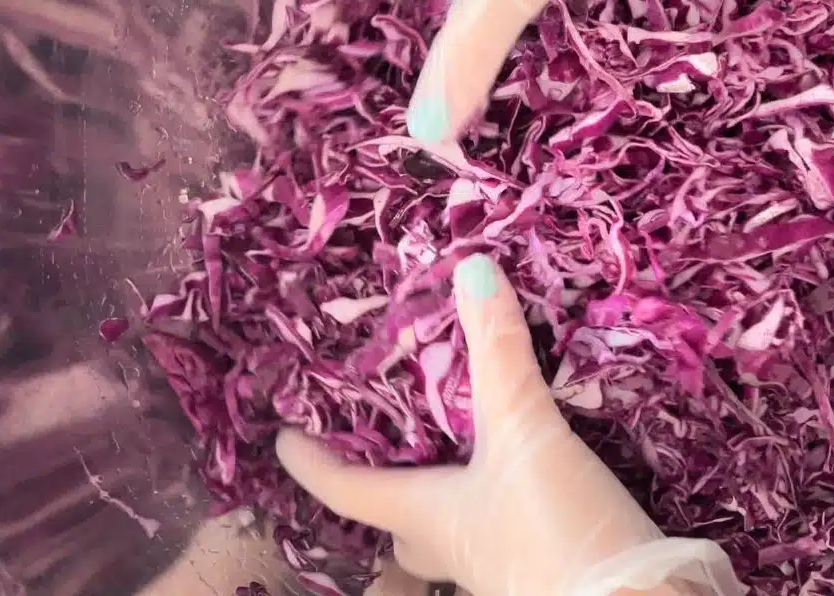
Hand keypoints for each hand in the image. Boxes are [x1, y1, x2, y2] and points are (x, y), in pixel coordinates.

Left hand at [276, 254, 742, 595]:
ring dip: (447, 501)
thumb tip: (472, 268)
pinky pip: (506, 531)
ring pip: (453, 535)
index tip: (283, 440)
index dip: (312, 463)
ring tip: (457, 458)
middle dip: (385, 498)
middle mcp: (454, 547)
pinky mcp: (544, 565)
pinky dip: (505, 504)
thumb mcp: (525, 431)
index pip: (349, 490)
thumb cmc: (550, 526)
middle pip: (401, 528)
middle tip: (377, 458)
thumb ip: (501, 352)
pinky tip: (529, 483)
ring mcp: (499, 565)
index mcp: (428, 515)